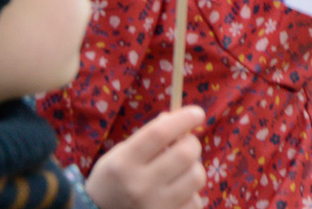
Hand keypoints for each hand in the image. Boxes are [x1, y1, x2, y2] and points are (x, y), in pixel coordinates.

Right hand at [84, 106, 205, 208]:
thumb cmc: (113, 180)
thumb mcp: (120, 154)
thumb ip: (147, 136)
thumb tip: (173, 118)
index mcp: (124, 163)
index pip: (159, 133)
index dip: (182, 119)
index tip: (197, 112)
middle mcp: (140, 186)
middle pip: (184, 154)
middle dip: (192, 143)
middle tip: (186, 143)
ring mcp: (156, 207)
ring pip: (196, 177)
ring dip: (194, 168)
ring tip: (182, 170)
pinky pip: (196, 201)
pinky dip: (192, 192)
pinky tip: (179, 192)